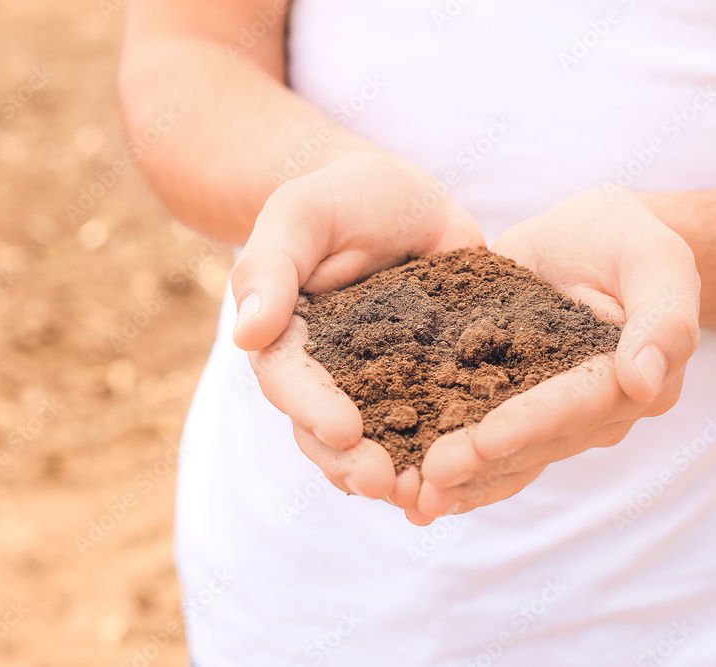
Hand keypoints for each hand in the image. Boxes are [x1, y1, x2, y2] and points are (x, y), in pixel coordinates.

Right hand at [230, 151, 484, 505]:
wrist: (401, 198)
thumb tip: (247, 334)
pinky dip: (444, 453)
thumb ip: (272, 268)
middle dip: (355, 464)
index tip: (345, 431)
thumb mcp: (302, 214)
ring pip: (379, 442)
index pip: (290, 383)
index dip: (313, 410)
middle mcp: (330, 375)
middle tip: (387, 484)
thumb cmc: (341, 197)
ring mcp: (380, 384)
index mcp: (289, 340)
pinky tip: (468, 478)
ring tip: (426, 497)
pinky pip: (433, 425)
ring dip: (398, 474)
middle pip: (328, 433)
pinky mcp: (430, 381)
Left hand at [412, 187, 700, 523]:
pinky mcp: (517, 408)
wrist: (587, 239)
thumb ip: (662, 317)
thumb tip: (643, 382)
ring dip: (465, 481)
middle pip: (536, 444)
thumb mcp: (653, 258)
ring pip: (510, 459)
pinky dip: (458, 471)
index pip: (577, 406)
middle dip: (483, 462)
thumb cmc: (624, 239)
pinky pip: (488, 448)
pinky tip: (415, 495)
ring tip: (415, 500)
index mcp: (629, 381)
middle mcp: (594, 414)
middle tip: (431, 478)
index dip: (532, 424)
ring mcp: (555, 419)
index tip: (485, 440)